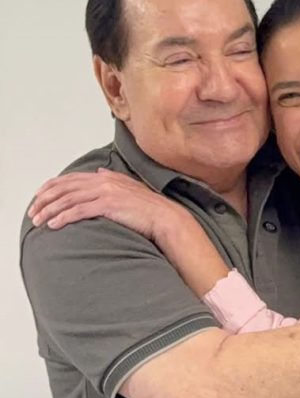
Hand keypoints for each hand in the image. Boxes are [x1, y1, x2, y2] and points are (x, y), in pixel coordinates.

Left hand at [28, 168, 188, 241]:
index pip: (70, 179)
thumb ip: (112, 178)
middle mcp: (104, 181)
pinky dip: (63, 217)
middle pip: (65, 188)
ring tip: (38, 221)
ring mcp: (106, 192)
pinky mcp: (108, 205)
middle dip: (44, 200)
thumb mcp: (129, 187)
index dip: (50, 187)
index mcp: (106, 176)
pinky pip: (79, 211)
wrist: (166, 218)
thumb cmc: (149, 208)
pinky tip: (53, 224)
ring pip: (68, 199)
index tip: (38, 197)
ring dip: (49, 210)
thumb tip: (98, 171)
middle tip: (33, 212)